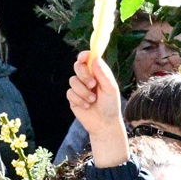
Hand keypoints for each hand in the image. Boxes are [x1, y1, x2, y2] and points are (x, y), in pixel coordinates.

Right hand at [68, 50, 127, 167]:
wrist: (104, 124)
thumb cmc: (111, 105)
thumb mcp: (111, 89)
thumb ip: (103, 73)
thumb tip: (95, 58)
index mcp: (98, 73)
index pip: (88, 59)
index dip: (84, 55)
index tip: (83, 58)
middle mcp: (87, 78)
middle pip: (77, 66)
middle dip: (84, 75)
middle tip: (93, 84)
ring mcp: (79, 87)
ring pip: (72, 80)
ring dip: (83, 91)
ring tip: (93, 100)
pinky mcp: (73, 98)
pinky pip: (70, 93)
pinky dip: (79, 99)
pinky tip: (87, 106)